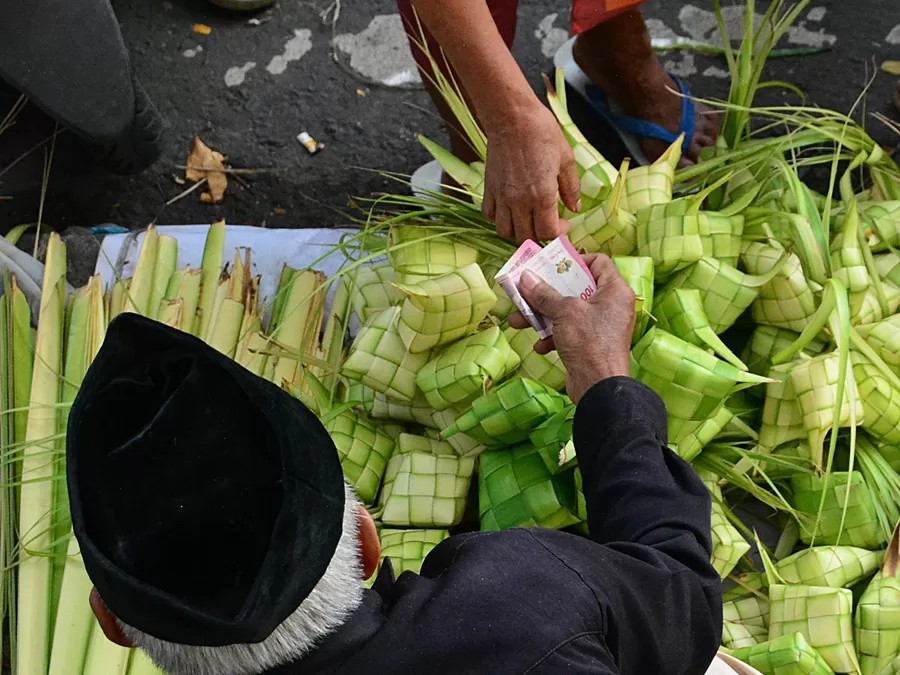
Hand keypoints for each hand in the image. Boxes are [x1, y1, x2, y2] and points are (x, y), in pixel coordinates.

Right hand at [481, 104, 580, 242]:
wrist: (512, 117)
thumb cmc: (541, 132)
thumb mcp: (566, 158)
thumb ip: (571, 188)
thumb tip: (575, 208)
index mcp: (542, 195)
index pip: (547, 233)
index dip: (558, 234)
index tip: (564, 224)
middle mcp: (519, 201)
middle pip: (526, 237)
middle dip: (540, 236)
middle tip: (549, 223)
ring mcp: (501, 197)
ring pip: (505, 232)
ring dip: (518, 232)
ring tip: (529, 220)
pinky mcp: (489, 189)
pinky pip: (489, 215)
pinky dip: (499, 218)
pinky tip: (510, 209)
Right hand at [508, 253, 634, 403]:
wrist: (599, 388)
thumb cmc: (590, 342)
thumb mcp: (564, 312)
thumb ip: (544, 294)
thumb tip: (525, 278)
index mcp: (615, 291)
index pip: (598, 262)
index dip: (575, 260)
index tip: (552, 265)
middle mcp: (611, 306)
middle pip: (576, 288)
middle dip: (548, 292)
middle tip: (527, 290)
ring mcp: (601, 327)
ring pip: (567, 313)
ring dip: (542, 316)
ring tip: (518, 320)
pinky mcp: (590, 345)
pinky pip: (568, 333)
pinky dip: (553, 337)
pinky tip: (540, 346)